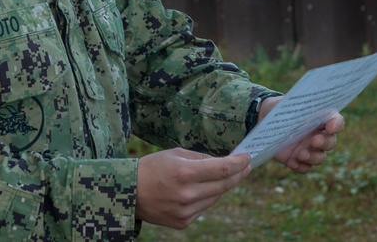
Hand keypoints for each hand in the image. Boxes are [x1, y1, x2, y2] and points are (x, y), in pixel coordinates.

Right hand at [135, 148, 251, 228]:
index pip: (223, 169)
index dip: (239, 163)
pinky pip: (204, 208)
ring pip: (216, 197)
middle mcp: (188, 195)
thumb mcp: (176, 154)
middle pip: (224, 185)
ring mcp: (186, 212)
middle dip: (238, 174)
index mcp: (185, 173)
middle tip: (246, 166)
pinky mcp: (183, 223)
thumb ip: (201, 158)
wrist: (129, 192)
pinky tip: (200, 190)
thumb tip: (223, 162)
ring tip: (222, 175)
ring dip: (222, 186)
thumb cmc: (152, 167)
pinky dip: (206, 197)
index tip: (248, 157)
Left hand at [259, 96, 344, 173]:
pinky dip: (301, 166)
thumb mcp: (292, 104)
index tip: (330, 126)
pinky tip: (292, 162)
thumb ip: (303, 107)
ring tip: (300, 154)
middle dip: (324, 142)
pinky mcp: (299, 160)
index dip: (337, 125)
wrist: (266, 119)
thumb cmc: (284, 109)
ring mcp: (310, 149)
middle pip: (331, 142)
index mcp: (322, 119)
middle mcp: (319, 135)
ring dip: (313, 157)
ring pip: (320, 157)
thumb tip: (309, 107)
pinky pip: (305, 168)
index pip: (337, 122)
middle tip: (314, 141)